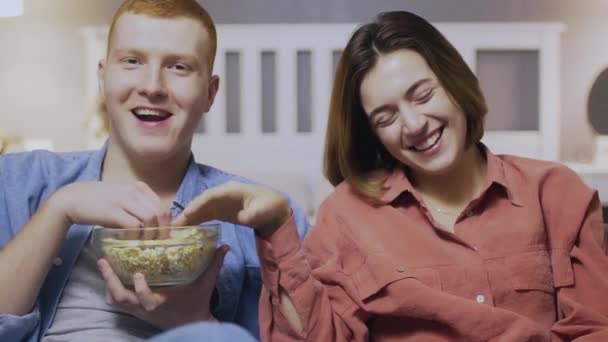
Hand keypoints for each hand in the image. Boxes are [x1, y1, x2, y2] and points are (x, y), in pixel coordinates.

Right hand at [50, 181, 171, 238]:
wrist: (71, 199)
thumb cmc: (98, 201)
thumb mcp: (122, 197)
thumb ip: (138, 206)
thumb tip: (153, 223)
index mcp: (140, 187)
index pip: (163, 206)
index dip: (167, 224)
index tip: (163, 236)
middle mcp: (135, 191)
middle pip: (161, 213)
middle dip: (163, 231)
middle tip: (158, 244)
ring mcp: (124, 200)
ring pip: (151, 219)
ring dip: (151, 235)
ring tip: (145, 244)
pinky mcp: (114, 211)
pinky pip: (135, 226)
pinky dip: (136, 236)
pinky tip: (131, 241)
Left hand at [97, 245, 229, 329]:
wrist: (192, 325)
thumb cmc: (197, 304)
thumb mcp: (206, 284)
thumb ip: (214, 264)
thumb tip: (225, 245)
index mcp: (160, 302)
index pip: (144, 299)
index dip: (139, 288)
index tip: (138, 273)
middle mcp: (145, 308)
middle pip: (120, 298)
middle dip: (109, 280)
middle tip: (103, 261)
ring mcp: (138, 311)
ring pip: (115, 301)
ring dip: (108, 285)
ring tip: (104, 266)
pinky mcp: (136, 311)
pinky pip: (117, 303)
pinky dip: (112, 292)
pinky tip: (112, 278)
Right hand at [172, 181, 291, 237]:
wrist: (275, 210)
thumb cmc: (270, 207)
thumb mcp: (263, 211)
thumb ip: (252, 214)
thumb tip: (243, 217)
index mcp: (232, 190)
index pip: (210, 196)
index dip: (198, 204)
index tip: (187, 214)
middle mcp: (224, 194)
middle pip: (202, 202)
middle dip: (189, 212)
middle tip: (174, 225)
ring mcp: (223, 202)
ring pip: (203, 208)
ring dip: (190, 217)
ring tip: (177, 229)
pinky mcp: (223, 211)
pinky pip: (207, 214)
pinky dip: (197, 220)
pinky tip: (188, 229)